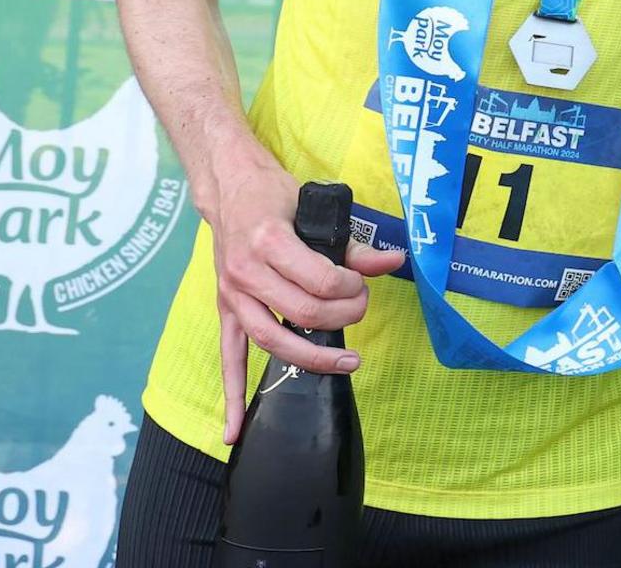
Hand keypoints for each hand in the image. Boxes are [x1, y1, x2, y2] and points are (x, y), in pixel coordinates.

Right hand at [205, 153, 402, 443]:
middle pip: (302, 313)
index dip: (351, 289)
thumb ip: (353, 245)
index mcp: (270, 241)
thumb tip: (394, 261)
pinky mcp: (226, 311)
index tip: (361, 284)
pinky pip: (227, 358)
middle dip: (343, 316)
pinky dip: (232, 395)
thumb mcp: (316, 211)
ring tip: (348, 364)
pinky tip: (234, 431)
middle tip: (361, 308)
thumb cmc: (277, 197)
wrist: (230, 190)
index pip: (320, 281)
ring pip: (272, 340)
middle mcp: (246, 271)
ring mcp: (232, 295)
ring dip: (312, 358)